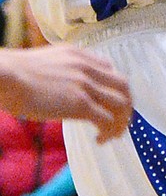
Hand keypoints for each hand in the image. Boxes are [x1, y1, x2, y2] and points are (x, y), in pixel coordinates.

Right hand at [0, 45, 132, 142]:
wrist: (11, 77)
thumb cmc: (19, 73)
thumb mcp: (49, 61)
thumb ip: (63, 69)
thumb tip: (61, 84)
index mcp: (81, 55)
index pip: (111, 70)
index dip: (113, 89)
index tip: (107, 104)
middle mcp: (89, 68)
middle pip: (123, 85)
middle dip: (126, 105)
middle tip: (118, 123)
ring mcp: (86, 85)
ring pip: (121, 103)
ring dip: (121, 121)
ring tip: (112, 135)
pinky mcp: (80, 104)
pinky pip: (106, 119)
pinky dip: (108, 131)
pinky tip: (98, 139)